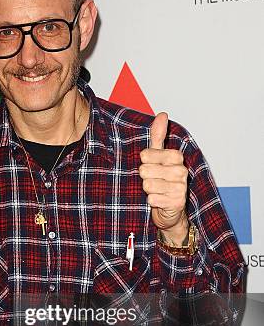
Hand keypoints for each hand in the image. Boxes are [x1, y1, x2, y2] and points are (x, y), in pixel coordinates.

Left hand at [139, 112, 188, 242]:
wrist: (171, 211)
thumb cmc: (162, 181)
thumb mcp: (159, 157)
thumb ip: (158, 137)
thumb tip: (162, 114)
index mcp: (176, 157)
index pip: (146, 154)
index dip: (144, 162)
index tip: (152, 167)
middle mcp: (181, 171)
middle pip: (144, 170)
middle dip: (145, 177)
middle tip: (154, 181)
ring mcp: (181, 187)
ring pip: (147, 184)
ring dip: (148, 190)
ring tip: (157, 191)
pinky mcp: (177, 202)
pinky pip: (152, 199)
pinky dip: (151, 202)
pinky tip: (159, 201)